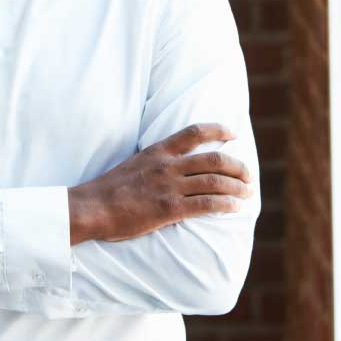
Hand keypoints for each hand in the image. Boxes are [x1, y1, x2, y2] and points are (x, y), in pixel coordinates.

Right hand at [67, 123, 252, 245]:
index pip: (194, 132)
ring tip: (247, 192)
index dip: (218, 130)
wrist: (91, 208)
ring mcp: (169, 187)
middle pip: (214, 159)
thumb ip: (156, 163)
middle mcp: (167, 165)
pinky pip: (205, 204)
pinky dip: (225, 204)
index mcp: (158, 151)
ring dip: (237, 187)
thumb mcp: (134, 164)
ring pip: (214, 182)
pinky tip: (234, 208)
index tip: (233, 134)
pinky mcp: (169, 209)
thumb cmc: (109, 190)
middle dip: (237, 166)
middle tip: (248, 174)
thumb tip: (175, 167)